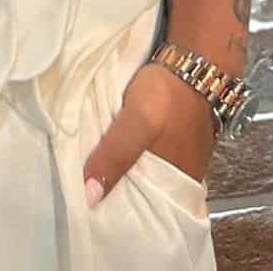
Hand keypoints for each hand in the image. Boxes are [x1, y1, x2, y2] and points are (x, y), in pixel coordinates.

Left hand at [82, 62, 215, 206]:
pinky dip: (124, 154)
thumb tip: (90, 197)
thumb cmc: (169, 95)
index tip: (86, 213)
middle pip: (139, 193)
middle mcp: (178, 178)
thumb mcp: (139, 123)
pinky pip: (141, 154)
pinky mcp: (167, 138)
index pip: (144, 213)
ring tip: (85, 173)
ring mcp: (174, 157)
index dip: (117, 213)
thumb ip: (116, 156)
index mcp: (177, 186)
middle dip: (113, 192)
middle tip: (79, 190)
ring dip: (117, 171)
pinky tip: (105, 150)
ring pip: (139, 172)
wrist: (193, 60)